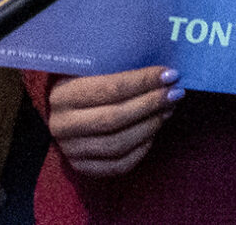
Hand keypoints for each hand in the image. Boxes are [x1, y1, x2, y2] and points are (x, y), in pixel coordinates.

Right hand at [48, 66, 184, 179]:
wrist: (60, 113)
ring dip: (150, 126)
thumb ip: (117, 67)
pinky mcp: (81, 168)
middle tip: (175, 93)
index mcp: (63, 94)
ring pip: (118, 144)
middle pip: (115, 118)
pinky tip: (154, 132)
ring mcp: (71, 150)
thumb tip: (160, 70)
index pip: (110, 88)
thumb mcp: (90, 69)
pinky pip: (118, 165)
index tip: (170, 74)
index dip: (144, 81)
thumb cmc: (83, 82)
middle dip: (151, 104)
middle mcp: (62, 125)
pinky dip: (141, 149)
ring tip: (168, 110)